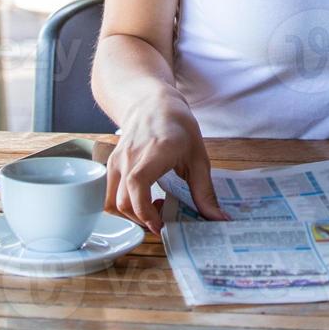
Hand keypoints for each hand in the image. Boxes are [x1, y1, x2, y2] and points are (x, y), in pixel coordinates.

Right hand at [104, 88, 227, 232]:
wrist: (152, 103)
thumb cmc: (177, 126)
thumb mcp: (198, 157)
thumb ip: (205, 191)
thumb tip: (218, 218)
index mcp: (154, 153)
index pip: (137, 186)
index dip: (145, 212)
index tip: (161, 226)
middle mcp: (130, 157)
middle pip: (123, 201)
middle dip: (142, 220)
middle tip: (162, 219)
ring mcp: (116, 161)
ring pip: (112, 201)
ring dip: (130, 215)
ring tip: (152, 209)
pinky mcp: (111, 165)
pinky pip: (109, 194)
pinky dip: (123, 206)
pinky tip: (142, 199)